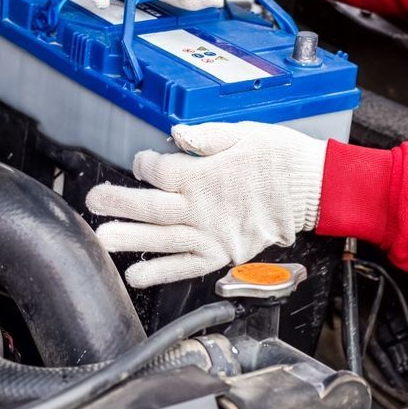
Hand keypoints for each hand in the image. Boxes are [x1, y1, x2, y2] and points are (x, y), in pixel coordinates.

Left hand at [86, 122, 325, 288]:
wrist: (314, 189)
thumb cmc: (281, 157)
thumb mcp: (245, 132)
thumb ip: (206, 136)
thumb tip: (176, 133)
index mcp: (204, 174)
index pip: (159, 171)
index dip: (144, 164)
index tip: (141, 162)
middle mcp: (202, 207)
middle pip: (150, 206)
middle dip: (117, 202)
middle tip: (92, 201)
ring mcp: (211, 234)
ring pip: (161, 239)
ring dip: (129, 239)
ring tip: (102, 239)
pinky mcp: (222, 253)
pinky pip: (186, 266)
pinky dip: (160, 273)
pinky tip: (135, 275)